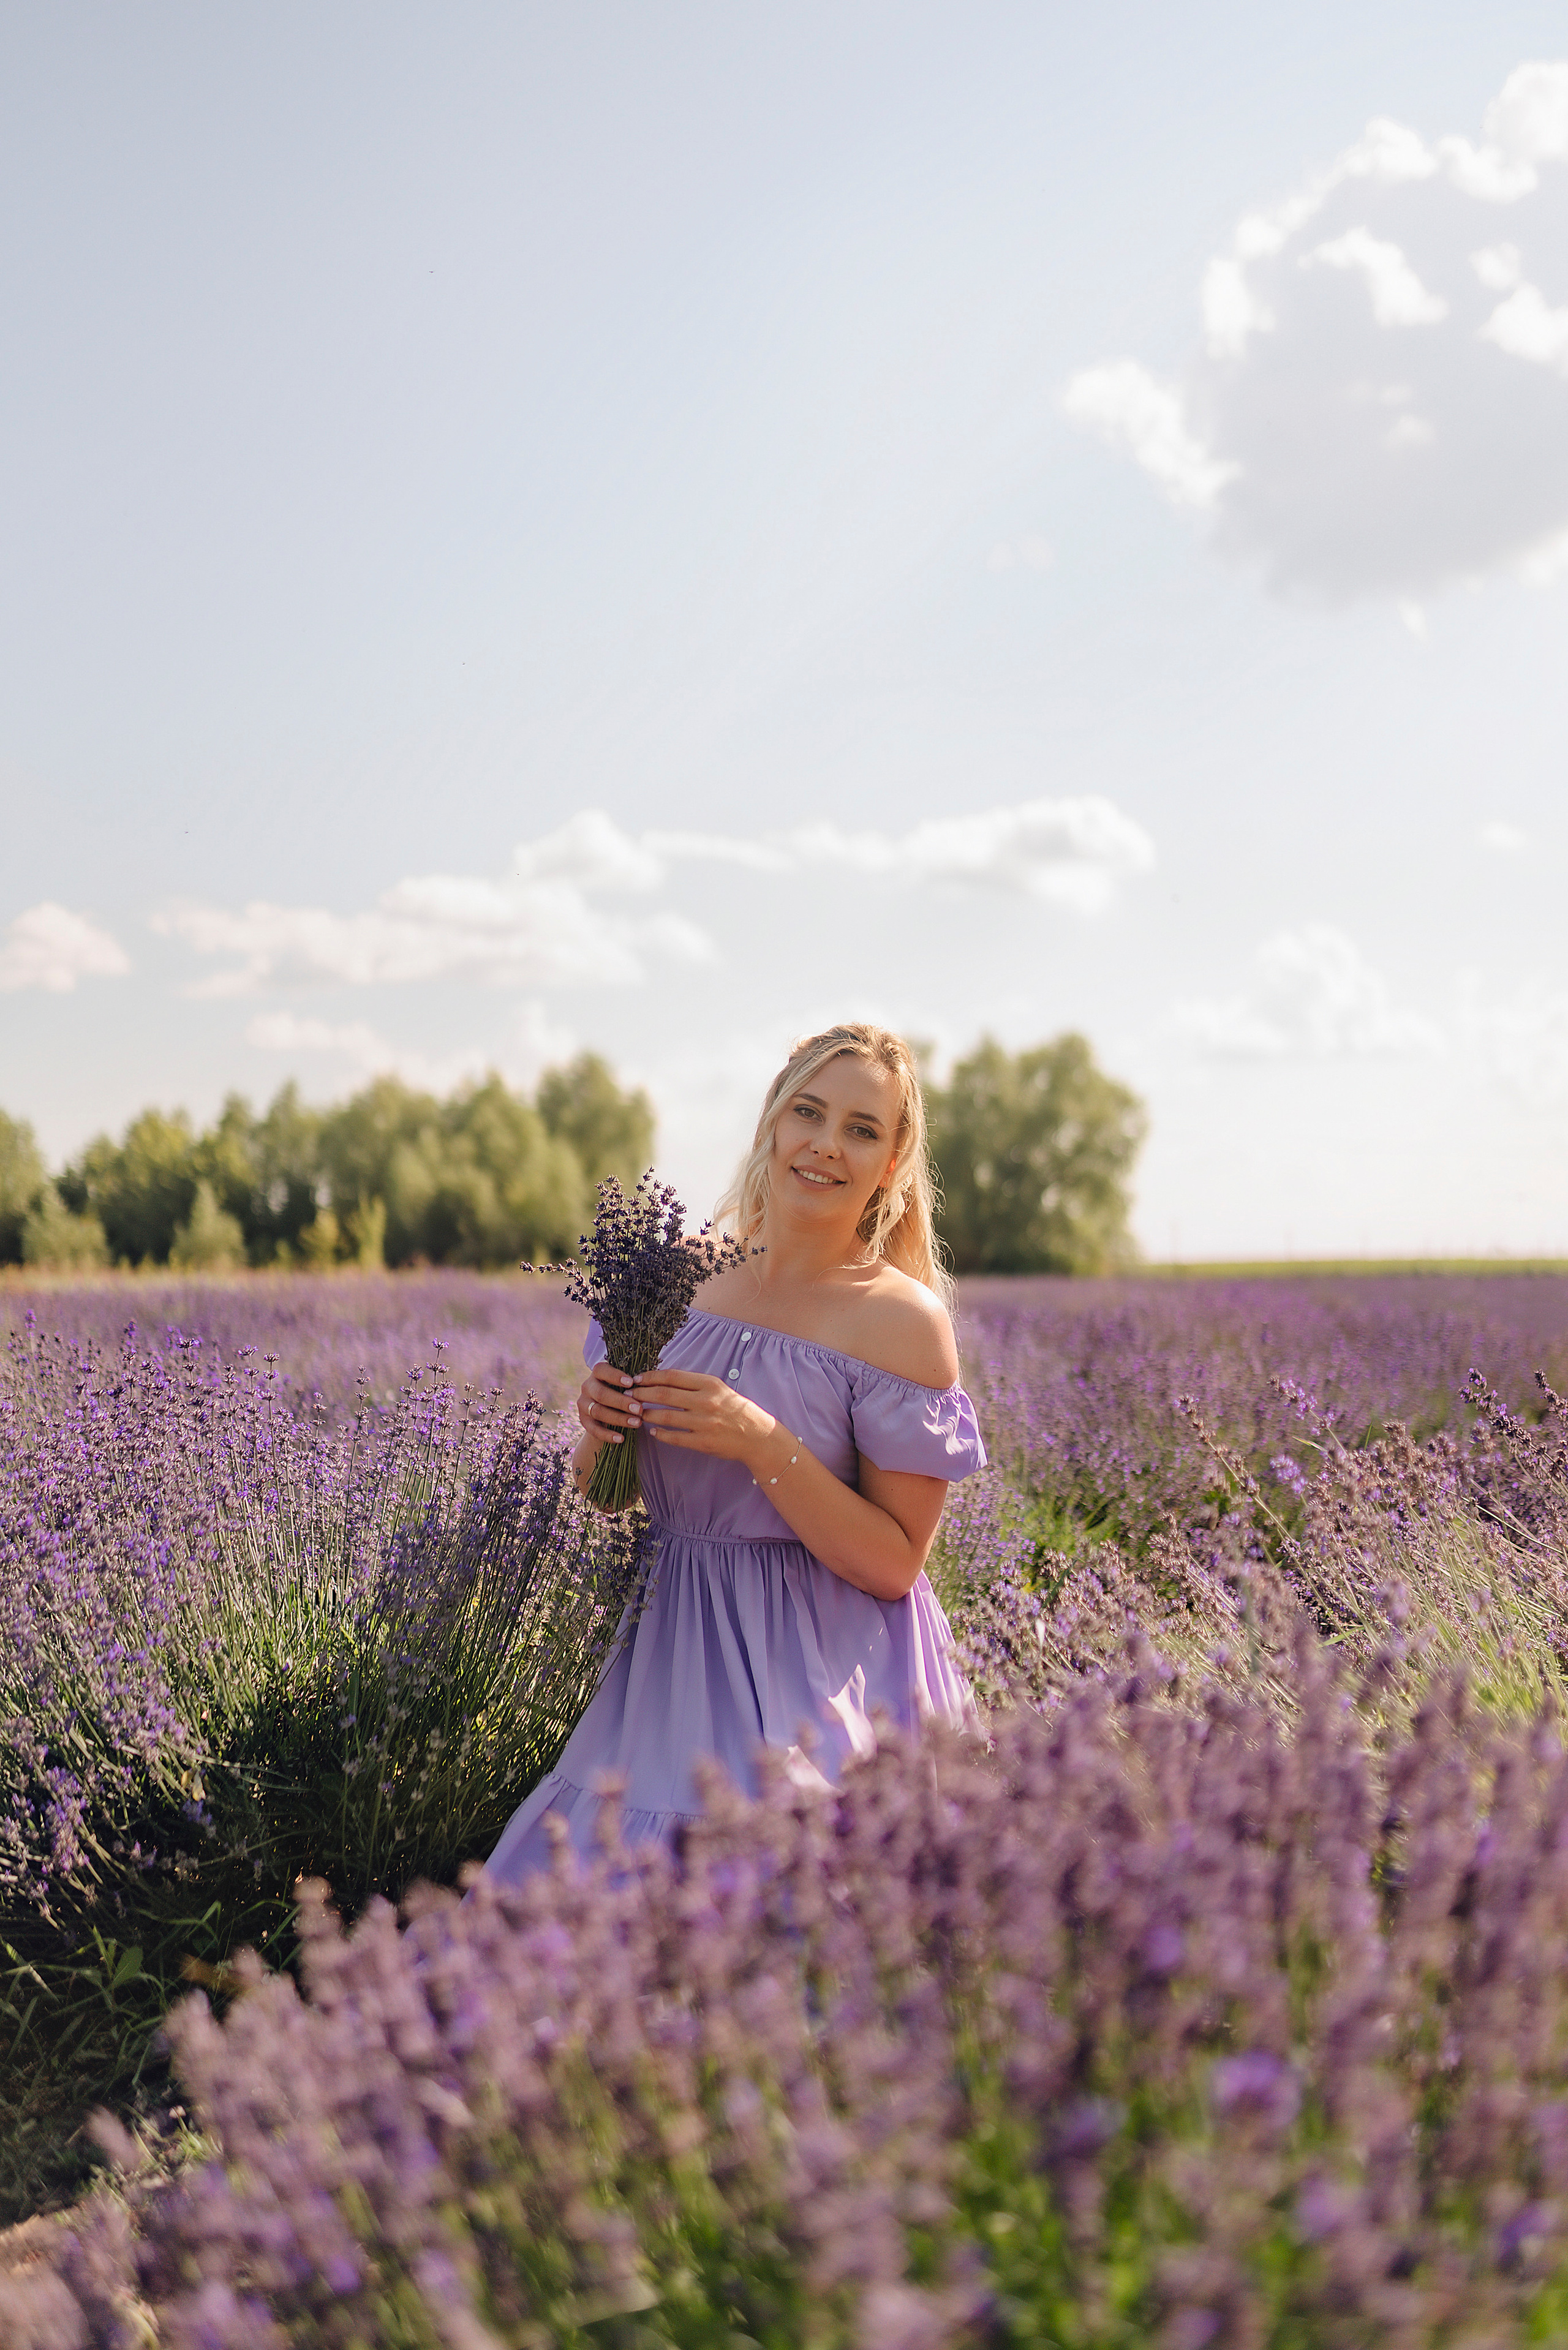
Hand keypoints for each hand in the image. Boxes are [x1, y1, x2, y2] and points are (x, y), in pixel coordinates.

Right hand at [576, 1359, 640, 1453]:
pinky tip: (621, 1438)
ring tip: (637, 1423)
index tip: (631, 1382)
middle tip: (639, 1409)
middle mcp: (587, 1387)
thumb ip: (633, 1385)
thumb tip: (650, 1389)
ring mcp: (584, 1404)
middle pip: (601, 1394)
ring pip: (598, 1411)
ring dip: (618, 1418)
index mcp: (597, 1373)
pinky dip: (607, 1435)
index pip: (601, 1370)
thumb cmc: (622, 1391)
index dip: (615, 1376)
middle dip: (621, 1402)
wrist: (608, 1410)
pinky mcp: (584, 1420)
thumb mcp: (626, 1385)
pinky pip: (593, 1429)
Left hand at [630, 1367, 773, 1465]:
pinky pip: (674, 1437)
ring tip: (635, 1413)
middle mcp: (706, 1401)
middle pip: (664, 1395)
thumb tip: (664, 1380)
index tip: (637, 1378)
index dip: (651, 1376)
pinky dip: (660, 1433)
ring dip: (646, 1414)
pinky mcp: (702, 1442)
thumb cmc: (736, 1409)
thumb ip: (695, 1384)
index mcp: (710, 1384)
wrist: (757, 1435)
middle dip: (641, 1394)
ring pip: (665, 1416)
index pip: (672, 1376)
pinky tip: (652, 1430)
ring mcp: (703, 1423)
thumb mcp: (719, 1389)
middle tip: (628, 1395)